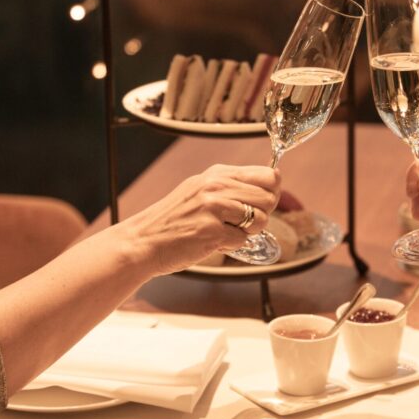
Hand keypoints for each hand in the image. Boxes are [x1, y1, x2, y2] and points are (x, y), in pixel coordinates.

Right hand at [121, 164, 280, 275]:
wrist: (144, 240)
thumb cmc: (175, 219)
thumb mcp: (201, 190)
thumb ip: (233, 186)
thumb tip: (274, 181)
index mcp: (217, 173)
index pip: (268, 175)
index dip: (272, 192)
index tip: (261, 203)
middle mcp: (217, 186)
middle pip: (268, 198)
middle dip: (261, 215)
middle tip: (241, 224)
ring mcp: (214, 208)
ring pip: (260, 220)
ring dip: (248, 232)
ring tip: (224, 232)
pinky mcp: (212, 231)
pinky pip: (242, 240)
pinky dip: (231, 245)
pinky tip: (212, 242)